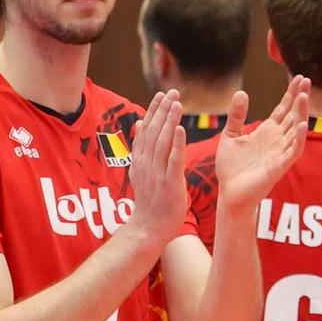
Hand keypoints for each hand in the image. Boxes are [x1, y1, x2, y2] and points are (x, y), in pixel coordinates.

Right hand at [125, 90, 190, 243]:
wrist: (149, 228)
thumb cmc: (150, 201)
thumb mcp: (141, 171)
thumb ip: (142, 148)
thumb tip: (141, 123)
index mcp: (140, 160)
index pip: (146, 130)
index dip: (154, 111)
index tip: (161, 94)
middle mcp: (146, 164)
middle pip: (154, 132)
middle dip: (163, 111)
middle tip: (172, 92)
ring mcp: (157, 174)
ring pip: (163, 142)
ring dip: (169, 122)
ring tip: (177, 104)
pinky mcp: (169, 184)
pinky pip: (173, 161)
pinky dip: (176, 144)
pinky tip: (181, 130)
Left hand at [214, 76, 310, 213]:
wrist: (229, 194)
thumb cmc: (230, 169)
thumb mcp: (230, 136)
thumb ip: (236, 116)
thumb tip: (242, 92)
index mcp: (267, 132)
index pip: (283, 109)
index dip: (291, 94)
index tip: (299, 78)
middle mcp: (277, 141)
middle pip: (293, 115)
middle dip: (300, 98)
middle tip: (307, 80)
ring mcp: (280, 153)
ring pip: (295, 130)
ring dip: (301, 114)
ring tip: (305, 96)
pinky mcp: (279, 167)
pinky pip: (293, 151)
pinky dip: (298, 139)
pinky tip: (301, 125)